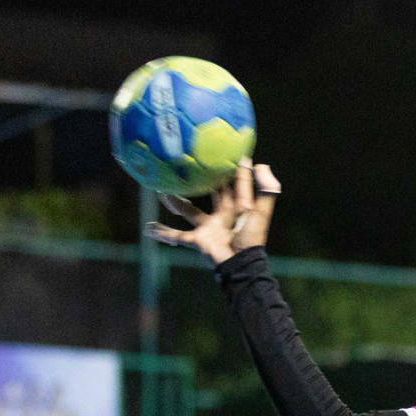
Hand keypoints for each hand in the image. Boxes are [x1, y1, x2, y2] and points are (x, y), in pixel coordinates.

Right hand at [144, 158, 279, 265]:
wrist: (240, 264)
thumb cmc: (251, 238)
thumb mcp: (261, 211)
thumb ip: (266, 188)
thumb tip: (258, 164)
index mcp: (238, 207)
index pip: (235, 183)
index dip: (234, 169)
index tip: (226, 152)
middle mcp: (222, 215)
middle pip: (212, 194)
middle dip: (205, 181)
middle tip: (192, 166)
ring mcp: (208, 227)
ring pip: (189, 211)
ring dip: (177, 203)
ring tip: (163, 192)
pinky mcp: (198, 239)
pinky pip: (177, 235)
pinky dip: (163, 232)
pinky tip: (150, 228)